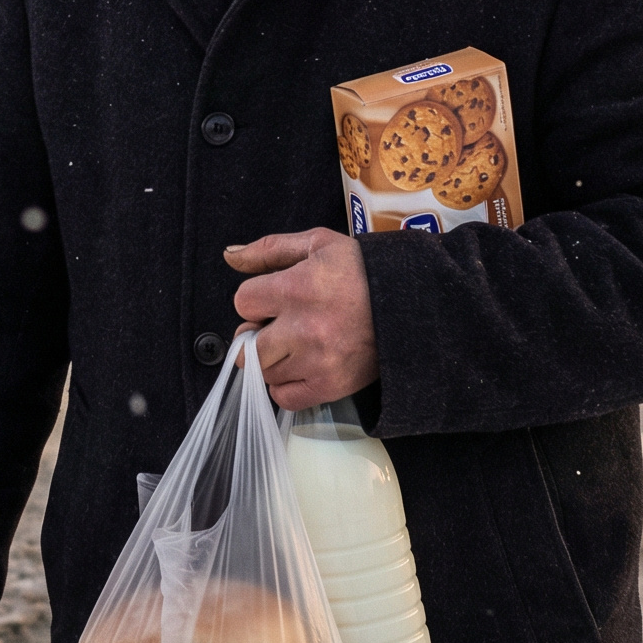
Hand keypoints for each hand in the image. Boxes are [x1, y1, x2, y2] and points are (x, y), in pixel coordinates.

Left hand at [225, 229, 376, 410]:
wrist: (413, 303)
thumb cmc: (363, 271)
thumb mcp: (317, 244)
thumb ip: (268, 249)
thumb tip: (229, 256)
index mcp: (297, 288)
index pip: (243, 302)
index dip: (255, 300)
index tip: (272, 300)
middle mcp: (304, 328)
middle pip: (248, 346)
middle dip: (257, 335)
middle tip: (280, 326)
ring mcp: (317, 361)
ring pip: (265, 372)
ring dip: (273, 360)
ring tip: (297, 344)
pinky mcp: (331, 386)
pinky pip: (285, 398)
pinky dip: (286, 386)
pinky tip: (302, 366)